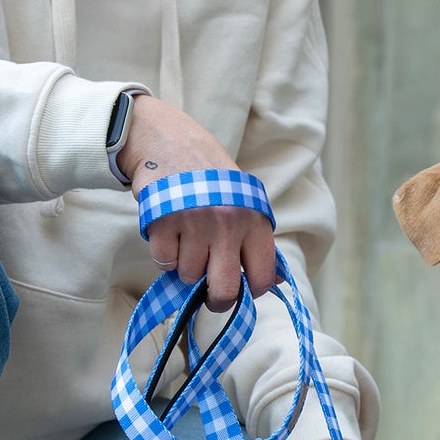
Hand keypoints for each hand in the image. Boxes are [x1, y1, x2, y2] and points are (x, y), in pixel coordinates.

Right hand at [124, 95, 276, 310]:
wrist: (167, 140)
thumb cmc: (210, 176)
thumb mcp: (244, 201)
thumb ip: (257, 241)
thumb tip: (275, 282)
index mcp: (254, 220)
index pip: (262, 277)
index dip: (252, 292)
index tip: (242, 288)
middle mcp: (228, 224)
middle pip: (225, 289)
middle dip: (217, 299)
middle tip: (211, 294)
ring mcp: (195, 223)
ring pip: (189, 276)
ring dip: (186, 266)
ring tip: (187, 241)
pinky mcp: (164, 222)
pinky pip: (164, 262)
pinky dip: (165, 254)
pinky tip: (169, 234)